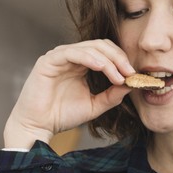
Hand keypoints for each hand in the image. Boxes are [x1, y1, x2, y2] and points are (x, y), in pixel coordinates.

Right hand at [3, 40, 136, 148]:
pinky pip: (72, 53)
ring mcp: (59, 57)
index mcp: (82, 64)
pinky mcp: (48, 61)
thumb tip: (132, 85)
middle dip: (119, 58)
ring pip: (89, 48)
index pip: (106, 52)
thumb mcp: (95, 106)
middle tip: (130, 73)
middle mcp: (71, 57)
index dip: (122, 60)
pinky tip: (102, 67)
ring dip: (108, 61)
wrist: (38, 126)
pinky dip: (89, 58)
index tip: (134, 76)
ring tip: (119, 76)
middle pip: (101, 45)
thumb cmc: (62, 116)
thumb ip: (112, 95)